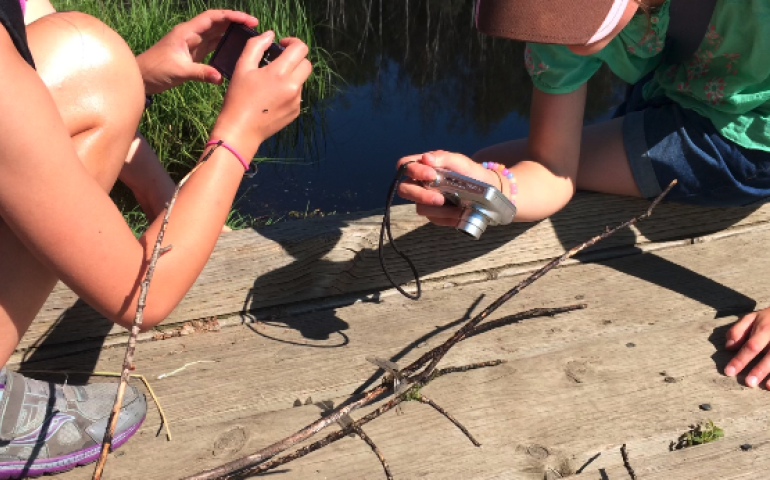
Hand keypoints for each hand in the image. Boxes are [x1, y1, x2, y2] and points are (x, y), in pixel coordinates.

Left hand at [136, 10, 258, 94]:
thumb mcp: (179, 71)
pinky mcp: (193, 54)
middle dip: (235, 22)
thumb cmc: (156, 70)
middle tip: (254, 26)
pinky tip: (235, 48)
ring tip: (248, 35)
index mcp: (187, 32)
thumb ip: (201, 73)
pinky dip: (224, 45)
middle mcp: (191, 34)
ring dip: (231, 32)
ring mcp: (192, 44)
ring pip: (216, 33)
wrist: (142, 77)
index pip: (212, 18)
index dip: (231, 16)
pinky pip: (212, 45)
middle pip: (217, 22)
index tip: (248, 20)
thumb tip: (220, 77)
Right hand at [211, 32, 311, 156]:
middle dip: (295, 59)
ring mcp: (296, 101)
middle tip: (279, 62)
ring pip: (301, 80)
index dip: (292, 42)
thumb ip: (256, 46)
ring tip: (271, 82)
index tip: (281, 46)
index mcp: (280, 73)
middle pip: (306, 64)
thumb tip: (270, 34)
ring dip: (291, 75)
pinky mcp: (296, 112)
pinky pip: (297, 94)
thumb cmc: (238, 97)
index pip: (301, 49)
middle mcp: (293, 87)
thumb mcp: (242, 67)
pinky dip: (288, 90)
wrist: (241, 130)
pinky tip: (272, 97)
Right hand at [396, 151, 501, 226]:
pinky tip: (460, 213)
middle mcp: (420, 184)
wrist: (486, 189)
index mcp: (422, 166)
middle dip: (420, 196)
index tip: (431, 175)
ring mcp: (425, 201)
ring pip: (420, 208)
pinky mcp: (434, 214)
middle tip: (439, 199)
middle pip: (404, 190)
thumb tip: (425, 158)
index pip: (404, 165)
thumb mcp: (459, 161)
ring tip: (459, 207)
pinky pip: (433, 218)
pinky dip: (447, 217)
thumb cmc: (469, 171)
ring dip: (439, 210)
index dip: (413, 171)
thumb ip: (443, 158)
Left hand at [724, 307, 769, 386]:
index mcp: (764, 329)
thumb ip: (738, 331)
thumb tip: (728, 347)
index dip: (740, 359)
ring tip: (766, 386)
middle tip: (748, 383)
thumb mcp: (751, 318)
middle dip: (759, 370)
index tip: (729, 372)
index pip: (751, 346)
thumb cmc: (768, 318)